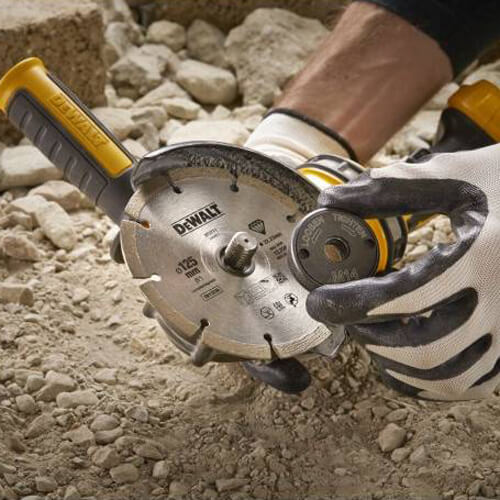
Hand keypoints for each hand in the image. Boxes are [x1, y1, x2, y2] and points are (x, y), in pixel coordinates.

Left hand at [306, 145, 499, 399]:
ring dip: (398, 367)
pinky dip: (432, 382)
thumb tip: (331, 201)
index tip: (319, 301)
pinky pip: (474, 383)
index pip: (399, 297)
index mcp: (480, 258)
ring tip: (373, 340)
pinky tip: (409, 360)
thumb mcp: (457, 175)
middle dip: (371, 339)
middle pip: (422, 349)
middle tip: (347, 319)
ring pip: (449, 377)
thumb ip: (392, 188)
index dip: (349, 304)